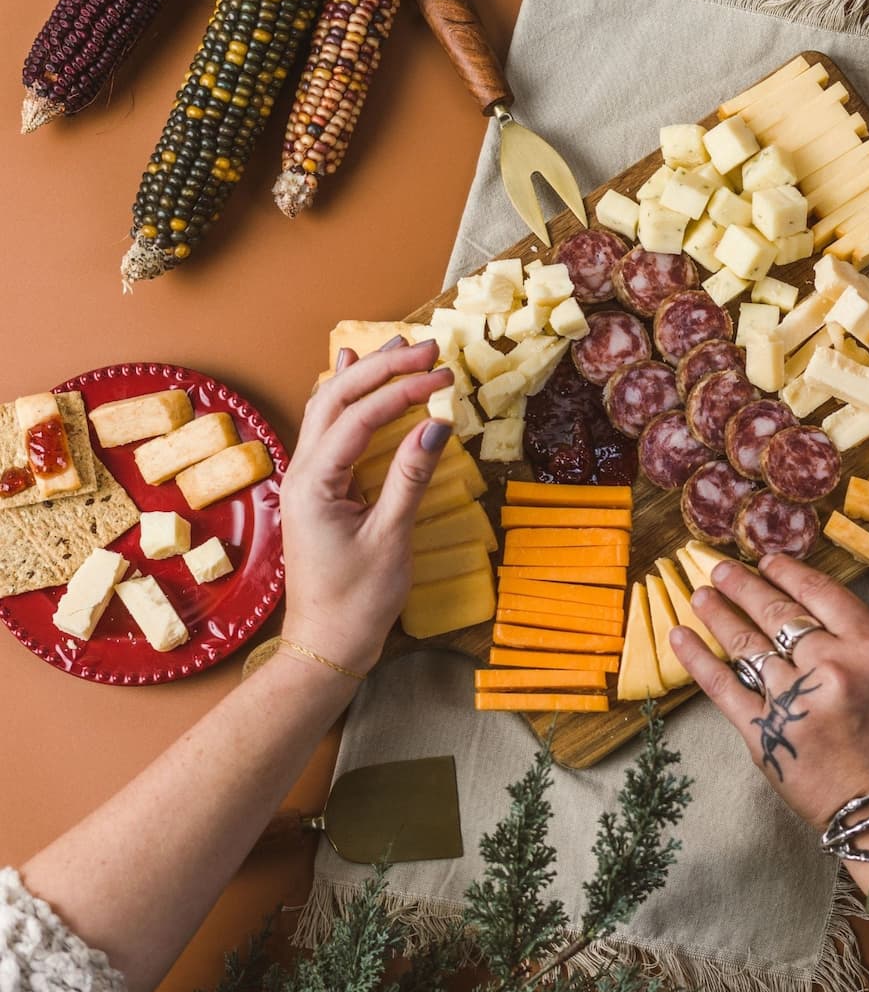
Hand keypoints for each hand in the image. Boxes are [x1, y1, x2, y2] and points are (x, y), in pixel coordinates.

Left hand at [279, 338, 453, 674]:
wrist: (325, 644)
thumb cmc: (357, 601)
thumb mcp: (390, 538)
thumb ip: (410, 477)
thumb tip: (436, 424)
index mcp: (313, 483)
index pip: (360, 417)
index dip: (403, 392)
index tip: (443, 377)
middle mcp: (301, 472)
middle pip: (337, 399)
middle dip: (382, 368)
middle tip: (427, 349)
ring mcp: (305, 478)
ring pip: (328, 408)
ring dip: (365, 376)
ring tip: (398, 347)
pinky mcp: (318, 487)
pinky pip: (328, 429)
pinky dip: (345, 398)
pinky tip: (349, 371)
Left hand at [670, 557, 868, 890]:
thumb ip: (851, 638)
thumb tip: (799, 601)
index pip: (819, 593)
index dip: (787, 572)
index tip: (766, 561)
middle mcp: (832, 667)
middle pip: (777, 612)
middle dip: (743, 585)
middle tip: (721, 569)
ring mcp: (794, 700)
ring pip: (746, 643)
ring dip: (718, 614)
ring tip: (700, 595)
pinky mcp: (764, 733)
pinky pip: (722, 685)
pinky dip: (698, 658)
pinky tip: (680, 636)